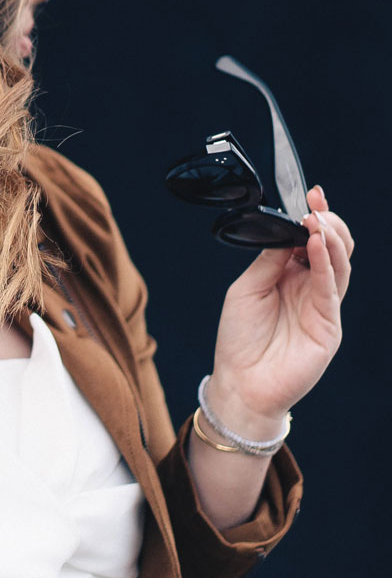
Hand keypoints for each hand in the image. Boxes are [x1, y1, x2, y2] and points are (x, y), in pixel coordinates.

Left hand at [204, 185, 352, 434]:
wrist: (240, 383)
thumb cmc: (239, 338)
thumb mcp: (247, 288)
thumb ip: (270, 260)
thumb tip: (286, 230)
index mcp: (289, 276)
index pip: (308, 240)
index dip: (312, 217)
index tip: (309, 194)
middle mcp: (309, 288)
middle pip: (332, 248)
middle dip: (327, 222)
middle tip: (316, 204)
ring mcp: (322, 306)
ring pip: (338, 264)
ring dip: (330, 238)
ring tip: (318, 219)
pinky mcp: (328, 325)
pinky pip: (330, 288)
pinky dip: (325, 262)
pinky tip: (317, 243)